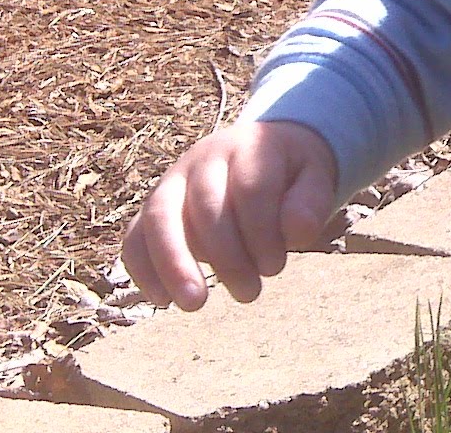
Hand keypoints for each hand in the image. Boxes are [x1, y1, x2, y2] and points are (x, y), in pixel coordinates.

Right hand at [121, 120, 336, 310]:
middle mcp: (205, 157)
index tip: (276, 268)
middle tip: (250, 293)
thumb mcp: (315, 177)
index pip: (252, 189)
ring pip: (159, 216)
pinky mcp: (155, 204)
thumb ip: (312, 202)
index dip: (263, 233)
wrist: (263, 151)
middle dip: (227, 256)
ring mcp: (174, 178)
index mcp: (249, 146)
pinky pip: (135, 234)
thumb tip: (298, 233)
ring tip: (194, 304)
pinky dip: (141, 267)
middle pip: (205, 205)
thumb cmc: (291, 173)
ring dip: (174, 264)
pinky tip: (160, 300)